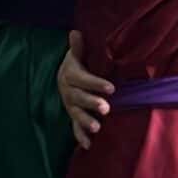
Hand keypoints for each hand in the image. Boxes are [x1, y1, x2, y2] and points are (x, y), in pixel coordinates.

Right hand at [58, 31, 112, 150]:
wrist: (66, 76)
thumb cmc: (78, 64)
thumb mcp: (78, 55)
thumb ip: (78, 48)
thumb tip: (75, 32)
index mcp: (70, 75)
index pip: (82, 79)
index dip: (95, 84)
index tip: (111, 88)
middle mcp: (68, 92)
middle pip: (78, 99)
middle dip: (91, 104)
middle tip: (106, 108)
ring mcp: (70, 105)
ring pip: (76, 114)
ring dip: (85, 121)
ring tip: (97, 127)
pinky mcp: (73, 116)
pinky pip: (74, 128)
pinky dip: (80, 137)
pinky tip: (88, 145)